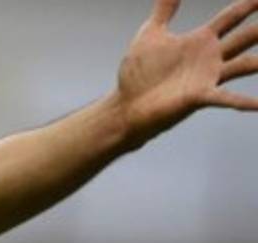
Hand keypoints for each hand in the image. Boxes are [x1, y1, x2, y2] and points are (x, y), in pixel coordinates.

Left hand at [117, 0, 257, 144]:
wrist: (126, 105)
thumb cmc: (140, 72)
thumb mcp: (151, 33)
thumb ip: (164, 9)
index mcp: (201, 40)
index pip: (232, 17)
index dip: (248, 4)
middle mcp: (210, 58)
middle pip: (245, 38)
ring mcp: (207, 78)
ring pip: (243, 65)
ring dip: (256, 63)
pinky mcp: (198, 97)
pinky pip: (226, 98)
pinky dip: (243, 102)